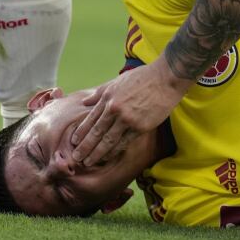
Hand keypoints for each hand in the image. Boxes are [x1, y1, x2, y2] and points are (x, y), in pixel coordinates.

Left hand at [69, 60, 191, 166]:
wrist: (166, 78)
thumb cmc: (143, 77)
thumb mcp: (117, 81)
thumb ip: (100, 92)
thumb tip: (84, 102)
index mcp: (108, 97)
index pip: (90, 119)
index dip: (81, 132)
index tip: (74, 142)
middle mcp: (115, 109)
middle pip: (96, 132)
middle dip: (85, 147)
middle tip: (76, 157)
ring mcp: (127, 119)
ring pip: (108, 141)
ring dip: (97, 153)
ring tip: (89, 162)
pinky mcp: (140, 127)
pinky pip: (124, 142)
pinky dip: (114, 151)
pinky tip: (107, 157)